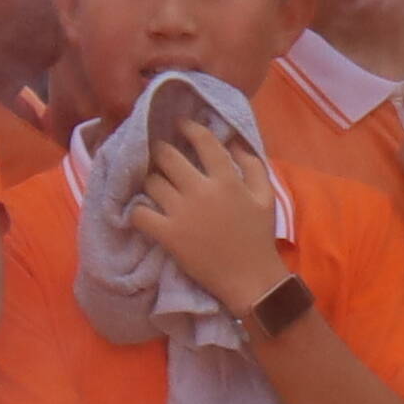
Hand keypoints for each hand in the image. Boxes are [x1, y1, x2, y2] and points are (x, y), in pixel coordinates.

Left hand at [131, 110, 295, 311]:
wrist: (250, 279)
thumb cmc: (258, 237)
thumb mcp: (266, 196)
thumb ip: (252, 165)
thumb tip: (233, 142)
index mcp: (226, 179)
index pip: (202, 141)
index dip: (188, 127)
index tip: (179, 125)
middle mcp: (201, 191)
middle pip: (167, 157)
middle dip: (159, 150)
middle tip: (157, 152)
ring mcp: (181, 213)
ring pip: (151, 182)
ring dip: (149, 179)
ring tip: (151, 181)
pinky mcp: (168, 235)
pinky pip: (140, 214)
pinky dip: (136, 210)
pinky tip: (141, 209)